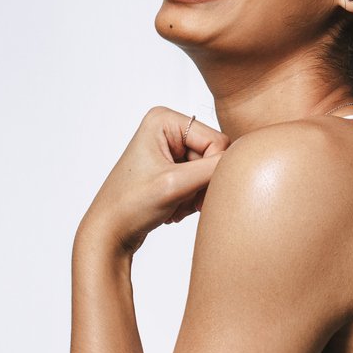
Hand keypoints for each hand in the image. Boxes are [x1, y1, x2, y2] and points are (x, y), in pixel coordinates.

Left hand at [79, 107, 230, 256]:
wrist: (108, 233)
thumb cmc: (130, 205)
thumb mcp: (177, 184)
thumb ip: (213, 169)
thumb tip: (245, 158)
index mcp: (164, 119)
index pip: (217, 141)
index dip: (211, 170)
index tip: (190, 191)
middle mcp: (167, 128)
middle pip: (213, 156)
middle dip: (202, 184)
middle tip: (181, 201)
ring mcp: (168, 148)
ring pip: (208, 172)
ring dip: (196, 194)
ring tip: (174, 205)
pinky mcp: (170, 168)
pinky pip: (199, 181)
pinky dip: (191, 199)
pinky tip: (172, 208)